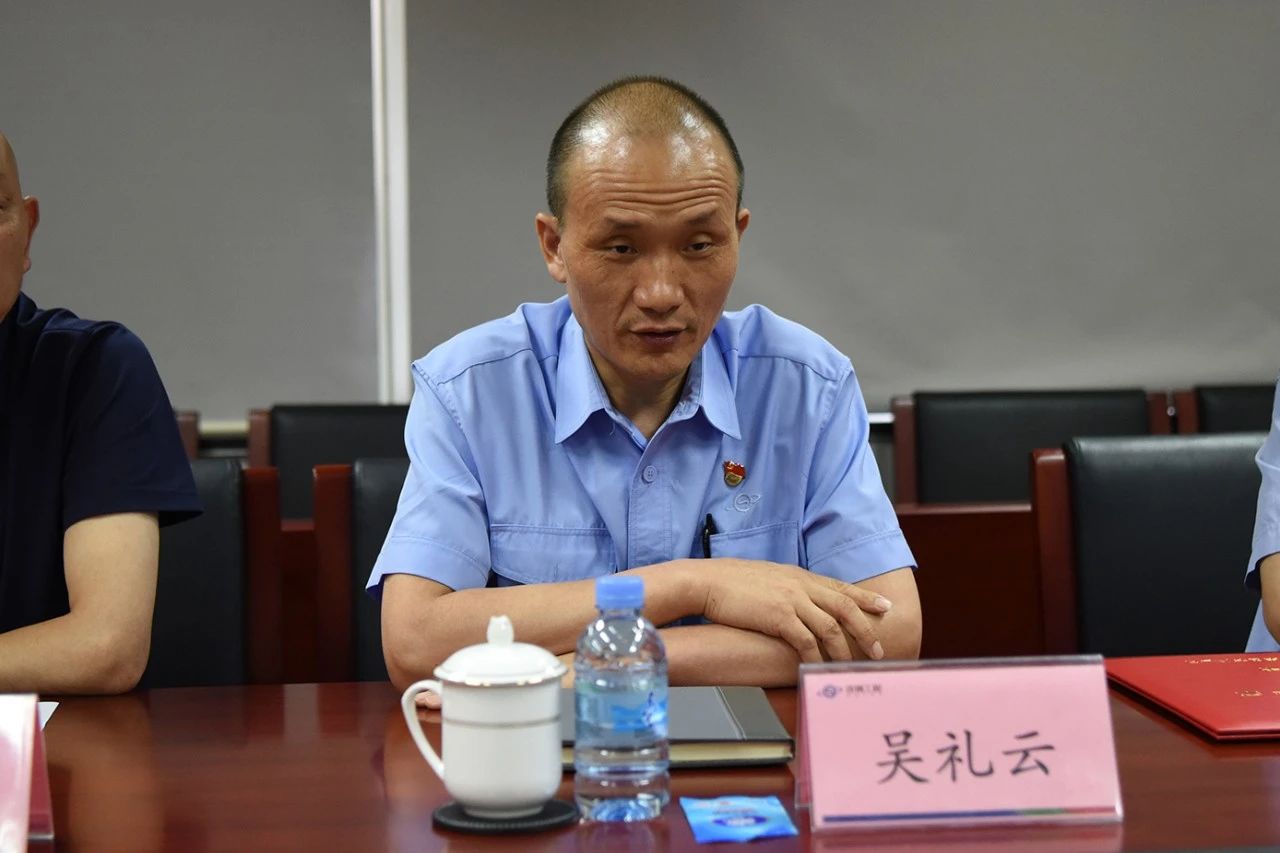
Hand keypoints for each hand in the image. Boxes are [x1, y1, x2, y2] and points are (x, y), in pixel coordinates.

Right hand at [697, 559, 891, 662]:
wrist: (706, 581)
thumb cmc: (728, 582)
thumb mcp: (766, 578)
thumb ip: (786, 588)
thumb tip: (797, 602)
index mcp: (798, 575)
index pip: (840, 586)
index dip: (864, 598)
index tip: (885, 607)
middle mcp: (800, 585)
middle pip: (845, 606)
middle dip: (865, 629)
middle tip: (878, 648)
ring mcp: (791, 600)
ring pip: (831, 627)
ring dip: (845, 649)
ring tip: (853, 666)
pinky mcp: (779, 617)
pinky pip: (807, 641)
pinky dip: (817, 656)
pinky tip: (821, 668)